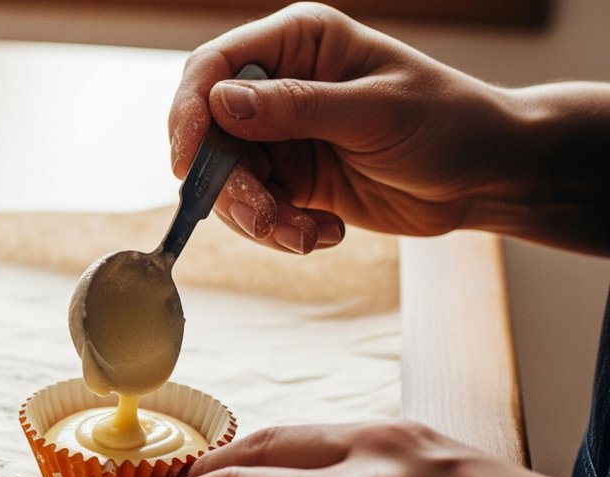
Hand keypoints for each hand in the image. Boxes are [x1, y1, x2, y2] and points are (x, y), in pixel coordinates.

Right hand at [170, 3, 529, 253]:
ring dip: (256, 217)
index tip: (188, 165)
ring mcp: (280, 134)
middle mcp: (279, 84)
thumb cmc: (449, 122)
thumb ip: (296, 108)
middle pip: (209, 133)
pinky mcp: (290, 178)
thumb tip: (219, 103)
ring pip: (226, 179)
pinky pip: (254, 209)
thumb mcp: (375, 112)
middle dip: (228, 184)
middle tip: (265, 219)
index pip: (213, 66)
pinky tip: (323, 234)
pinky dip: (278, 230)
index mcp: (298, 42)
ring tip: (306, 235)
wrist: (487, 175)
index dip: (189, 112)